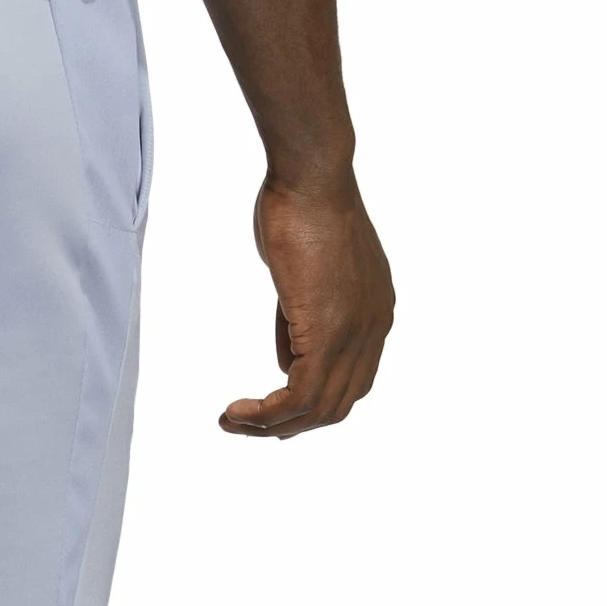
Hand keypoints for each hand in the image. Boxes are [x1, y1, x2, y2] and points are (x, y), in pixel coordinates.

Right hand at [220, 176, 392, 438]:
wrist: (312, 178)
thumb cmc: (302, 209)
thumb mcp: (303, 276)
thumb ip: (298, 323)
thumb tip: (286, 364)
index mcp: (373, 314)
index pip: (350, 383)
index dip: (310, 405)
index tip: (269, 408)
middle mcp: (373, 329)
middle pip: (337, 406)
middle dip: (288, 425)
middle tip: (246, 424)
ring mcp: (355, 333)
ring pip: (319, 409)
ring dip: (271, 426)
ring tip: (233, 421)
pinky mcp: (329, 333)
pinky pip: (300, 397)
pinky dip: (266, 415)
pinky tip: (237, 411)